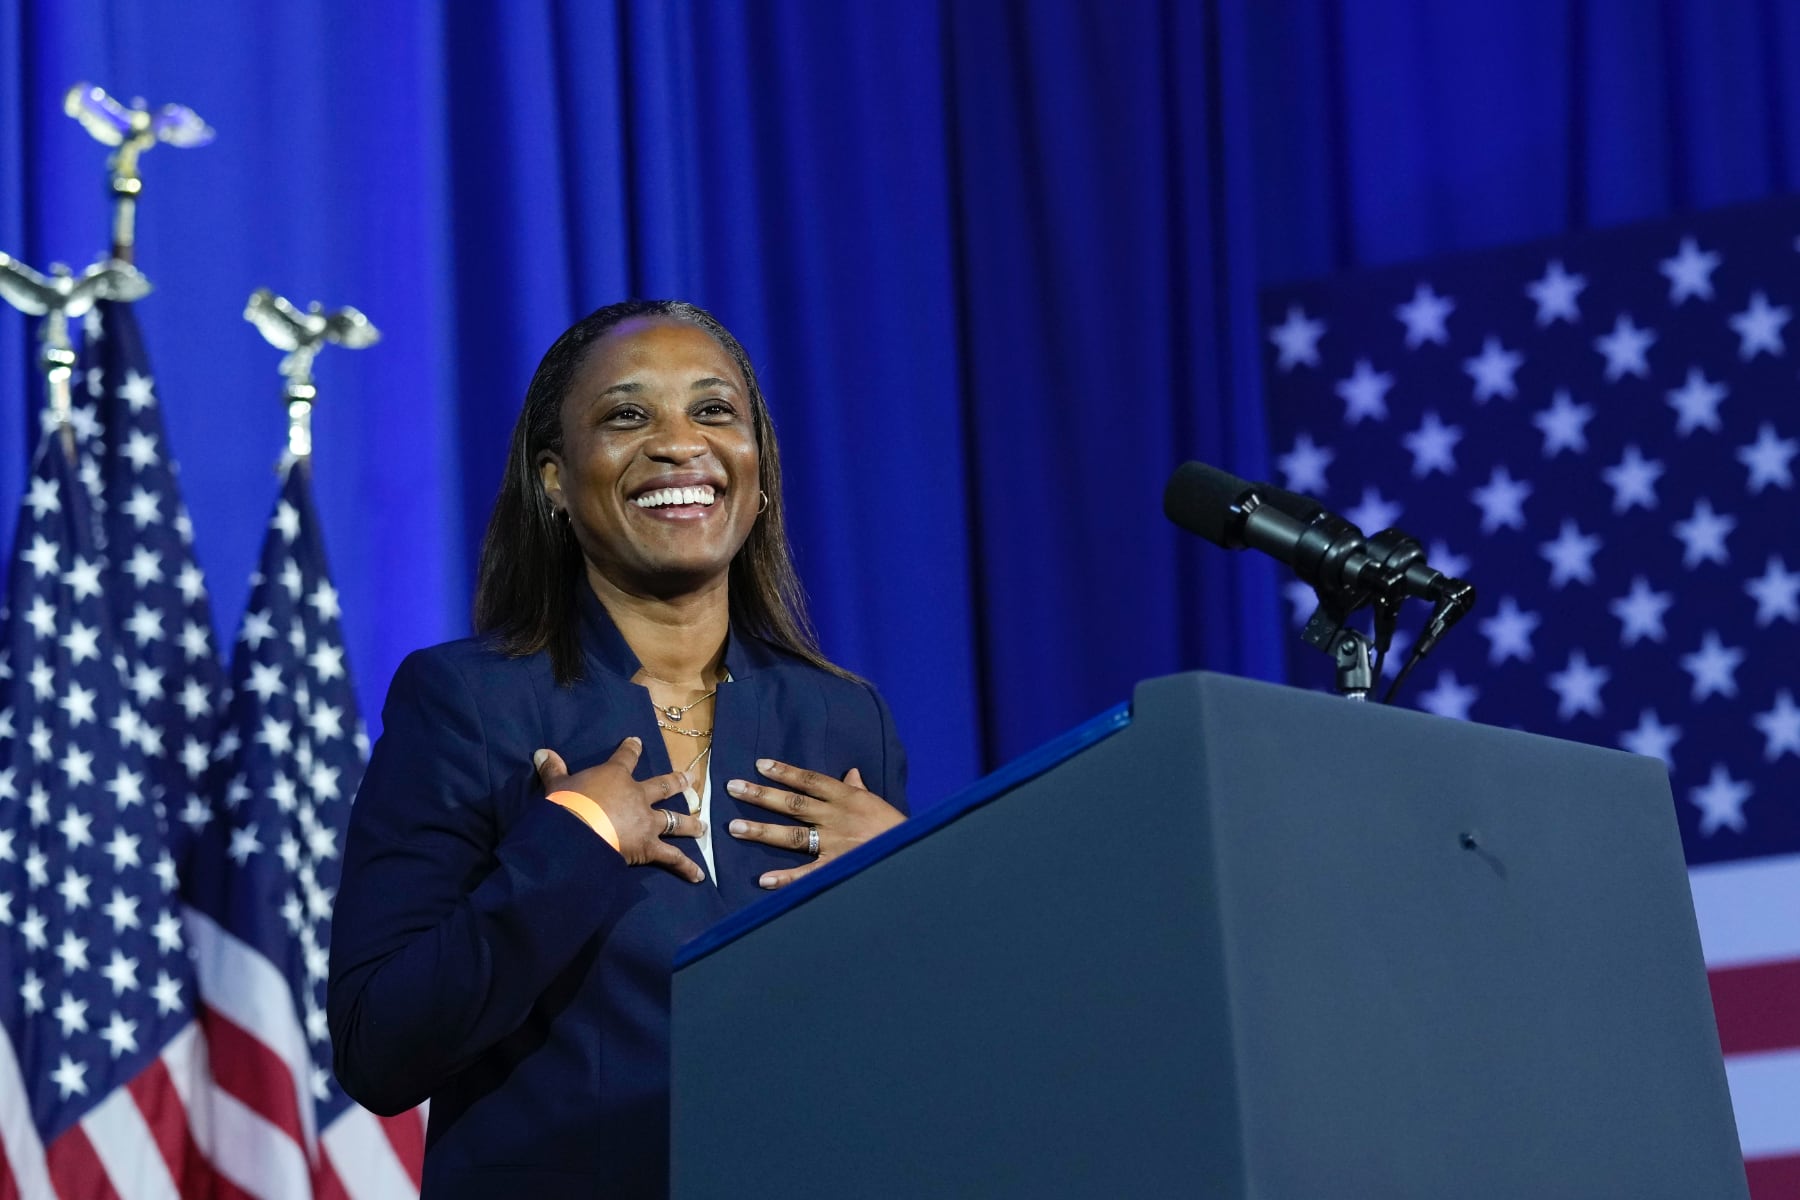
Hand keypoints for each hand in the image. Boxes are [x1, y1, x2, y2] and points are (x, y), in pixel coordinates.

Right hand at [535, 737, 705, 882]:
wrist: (578, 833)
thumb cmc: (567, 806)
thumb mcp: (557, 786)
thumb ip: (553, 770)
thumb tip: (541, 752)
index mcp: (615, 777)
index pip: (625, 758)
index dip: (631, 749)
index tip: (637, 741)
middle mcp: (638, 796)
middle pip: (663, 787)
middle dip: (677, 783)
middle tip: (691, 780)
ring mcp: (647, 822)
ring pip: (675, 821)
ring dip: (690, 824)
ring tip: (702, 826)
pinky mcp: (650, 847)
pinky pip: (672, 858)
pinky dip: (686, 867)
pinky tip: (699, 876)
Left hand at [725, 759, 903, 888]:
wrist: (912, 854)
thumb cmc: (894, 828)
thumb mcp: (877, 803)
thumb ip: (859, 789)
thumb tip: (852, 773)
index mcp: (847, 797)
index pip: (810, 780)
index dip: (785, 771)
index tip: (760, 764)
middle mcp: (836, 817)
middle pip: (793, 803)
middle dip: (761, 795)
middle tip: (733, 787)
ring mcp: (835, 844)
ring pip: (793, 835)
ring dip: (763, 831)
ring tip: (735, 828)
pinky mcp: (837, 868)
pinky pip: (808, 874)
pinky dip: (786, 878)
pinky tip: (764, 880)